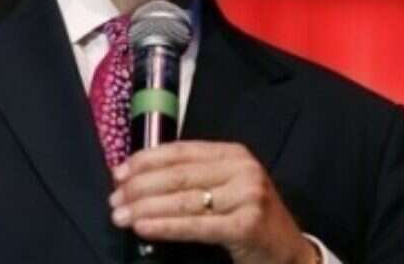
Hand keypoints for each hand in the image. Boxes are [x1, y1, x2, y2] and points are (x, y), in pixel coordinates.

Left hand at [109, 141, 318, 263]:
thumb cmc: (248, 218)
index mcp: (233, 153)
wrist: (289, 252)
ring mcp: (247, 196)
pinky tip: (143, 228)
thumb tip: (138, 178)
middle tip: (114, 199)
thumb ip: (193, 178)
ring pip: (183, 200)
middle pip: (178, 175)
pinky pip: (195, 226)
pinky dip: (165, 227)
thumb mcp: (226, 188)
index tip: (118, 173)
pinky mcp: (246, 225)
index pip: (180, 151)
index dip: (146, 160)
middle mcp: (242, 169)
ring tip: (120, 215)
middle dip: (140, 187)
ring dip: (145, 208)